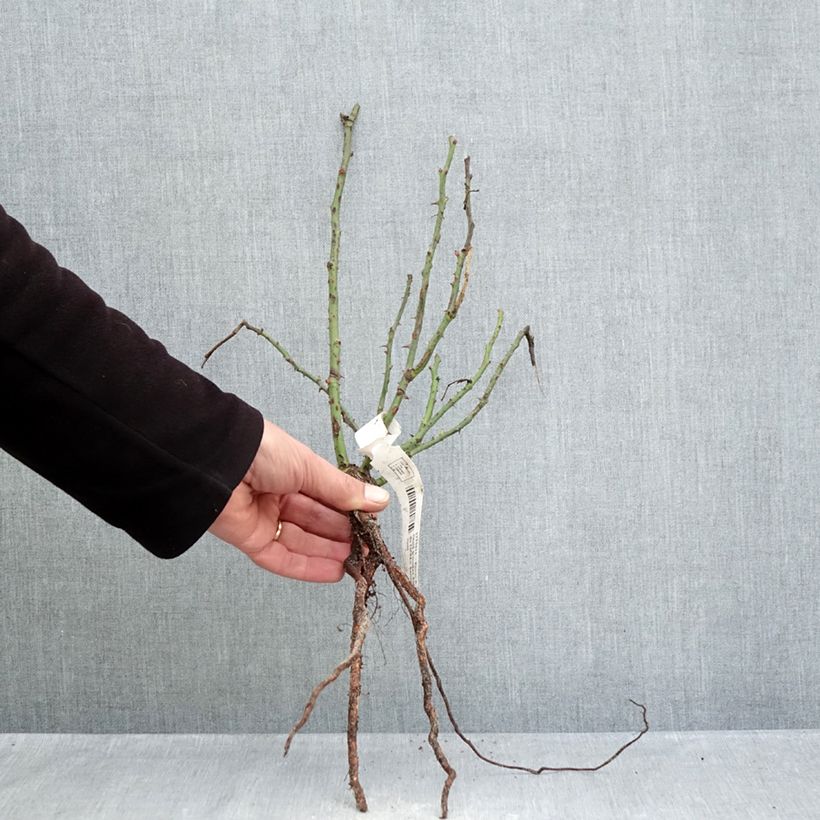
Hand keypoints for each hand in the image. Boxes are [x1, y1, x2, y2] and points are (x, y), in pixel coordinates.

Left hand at [208, 419, 388, 581]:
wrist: (217, 462)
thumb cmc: (263, 452)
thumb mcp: (310, 467)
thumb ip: (343, 491)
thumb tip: (380, 501)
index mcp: (291, 471)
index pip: (326, 496)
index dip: (349, 510)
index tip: (372, 522)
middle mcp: (277, 495)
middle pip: (315, 521)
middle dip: (342, 534)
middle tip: (368, 547)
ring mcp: (263, 518)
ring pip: (301, 541)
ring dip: (329, 553)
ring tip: (356, 562)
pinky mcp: (250, 540)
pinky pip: (281, 557)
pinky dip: (307, 566)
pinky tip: (333, 572)